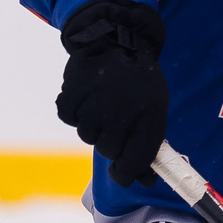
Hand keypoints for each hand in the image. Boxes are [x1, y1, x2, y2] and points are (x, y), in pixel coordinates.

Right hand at [55, 0, 169, 185]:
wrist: (117, 38)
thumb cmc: (138, 83)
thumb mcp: (153, 110)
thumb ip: (148, 147)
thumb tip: (144, 184)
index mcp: (150, 115)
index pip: (134, 161)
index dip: (126, 173)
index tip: (121, 173)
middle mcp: (124, 108)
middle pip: (107, 150)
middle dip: (109, 140)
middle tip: (115, 120)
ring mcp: (97, 98)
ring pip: (86, 134)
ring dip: (92, 124)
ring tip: (102, 101)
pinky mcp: (75, 87)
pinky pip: (68, 115)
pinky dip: (74, 110)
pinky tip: (86, 95)